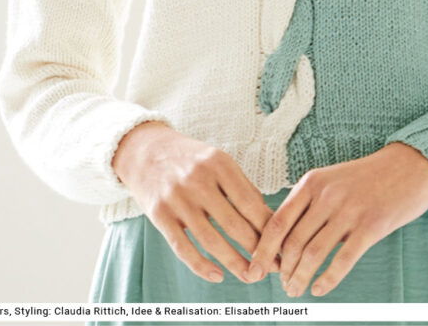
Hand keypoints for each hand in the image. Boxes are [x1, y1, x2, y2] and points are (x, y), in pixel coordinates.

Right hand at [112, 121, 281, 283]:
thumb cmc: (190, 159)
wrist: (145, 150)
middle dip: (256, 249)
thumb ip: (240, 185)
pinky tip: (218, 276)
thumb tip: (267, 218)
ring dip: (233, 263)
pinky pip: (183, 247)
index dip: (268, 228)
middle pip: (233, 223)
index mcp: (218, 163)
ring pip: (211, 240)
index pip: (250, 202)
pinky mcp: (159, 215)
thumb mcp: (217, 160)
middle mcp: (198, 179)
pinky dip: (201, 266)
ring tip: (250, 276)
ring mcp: (177, 198)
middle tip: (271, 266)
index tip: (281, 245)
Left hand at [245, 142, 427, 296]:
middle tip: (283, 286)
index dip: (263, 249)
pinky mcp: (371, 226)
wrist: (408, 166)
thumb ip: (308, 203)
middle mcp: (327, 195)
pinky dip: (327, 280)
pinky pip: (342, 260)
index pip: (278, 221)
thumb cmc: (366, 178)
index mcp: (312, 182)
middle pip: (293, 241)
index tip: (254, 269)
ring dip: (301, 278)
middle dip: (283, 270)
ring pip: (313, 253)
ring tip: (296, 291)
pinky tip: (319, 290)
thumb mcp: (331, 180)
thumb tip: (283, 239)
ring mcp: (349, 210)